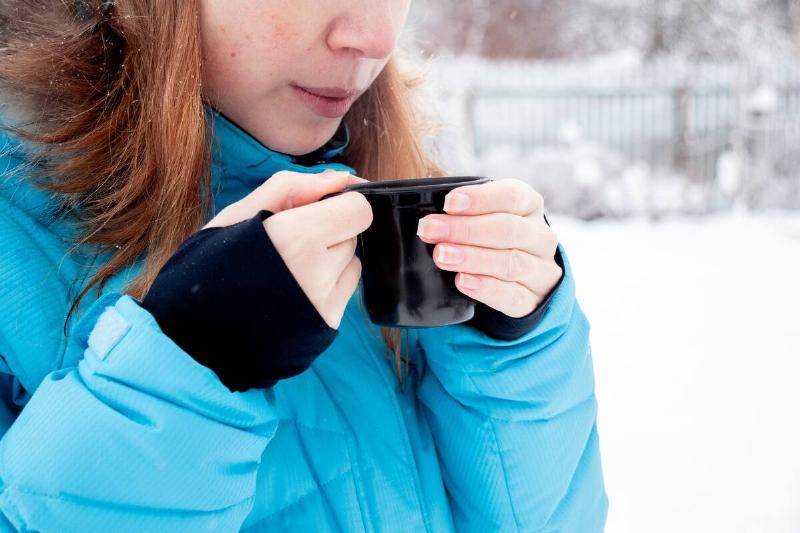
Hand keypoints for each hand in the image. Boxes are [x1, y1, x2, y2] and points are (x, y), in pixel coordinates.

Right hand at [203, 169, 371, 329]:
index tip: (315, 209)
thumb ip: (292, 188)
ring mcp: (325, 302)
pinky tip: (294, 289)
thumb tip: (340, 179)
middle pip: (353, 234)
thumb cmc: (210, 266)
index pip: (359, 209)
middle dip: (329, 230)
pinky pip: (346, 290)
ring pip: (351, 261)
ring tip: (289, 269)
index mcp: (297, 236)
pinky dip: (328, 284)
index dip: (339, 204)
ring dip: (330, 259)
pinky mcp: (328, 324)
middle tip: (289, 242)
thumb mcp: (238, 214)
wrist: (196, 331)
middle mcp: (318, 272)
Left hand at [416, 178, 561, 318]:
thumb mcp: (483, 216)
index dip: (481, 198)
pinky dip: (486, 288)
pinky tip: (462, 281)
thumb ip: (461, 211)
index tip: (449, 203)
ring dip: (472, 258)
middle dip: (465, 229)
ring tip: (441, 256)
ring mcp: (541, 270)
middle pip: (508, 229)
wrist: (519, 280)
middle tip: (430, 231)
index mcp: (530, 206)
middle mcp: (541, 237)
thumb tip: (425, 211)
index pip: (513, 196)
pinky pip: (512, 296)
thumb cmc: (490, 238)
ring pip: (510, 262)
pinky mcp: (533, 300)